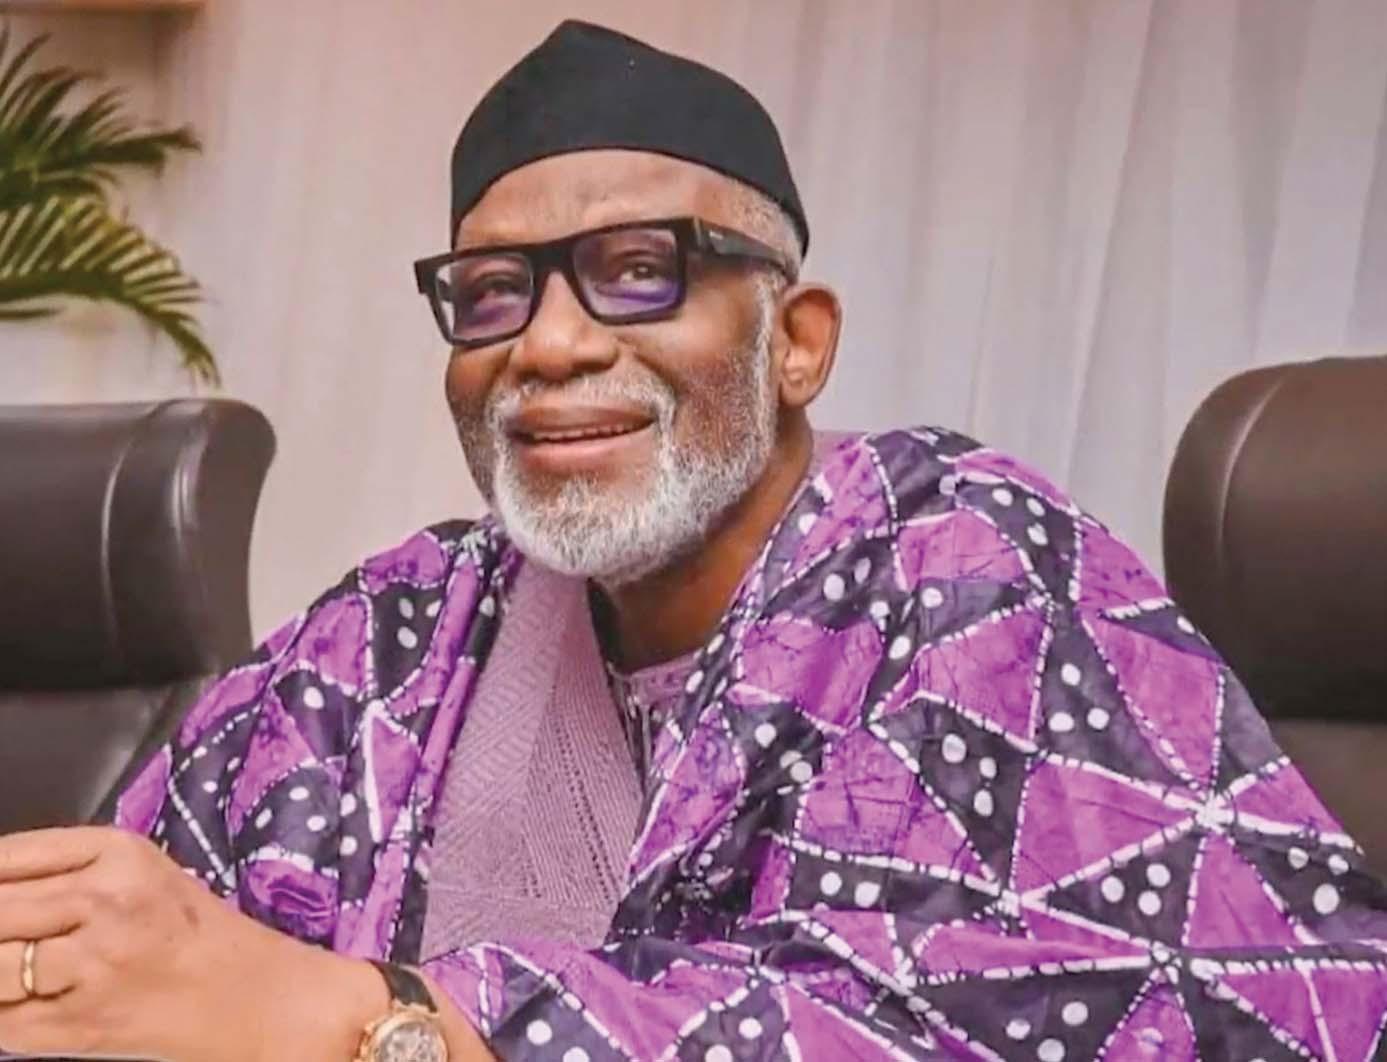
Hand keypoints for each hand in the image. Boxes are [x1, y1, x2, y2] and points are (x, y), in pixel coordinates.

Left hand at [0, 826, 382, 1060]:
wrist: (262, 998)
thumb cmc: (200, 935)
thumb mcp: (144, 874)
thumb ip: (68, 872)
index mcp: (120, 853)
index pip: (8, 857)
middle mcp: (106, 900)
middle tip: (8, 939)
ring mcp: (94, 963)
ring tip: (13, 970)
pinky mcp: (83, 1023)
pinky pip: (3, 1022)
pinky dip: (1, 1016)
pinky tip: (19, 1003)